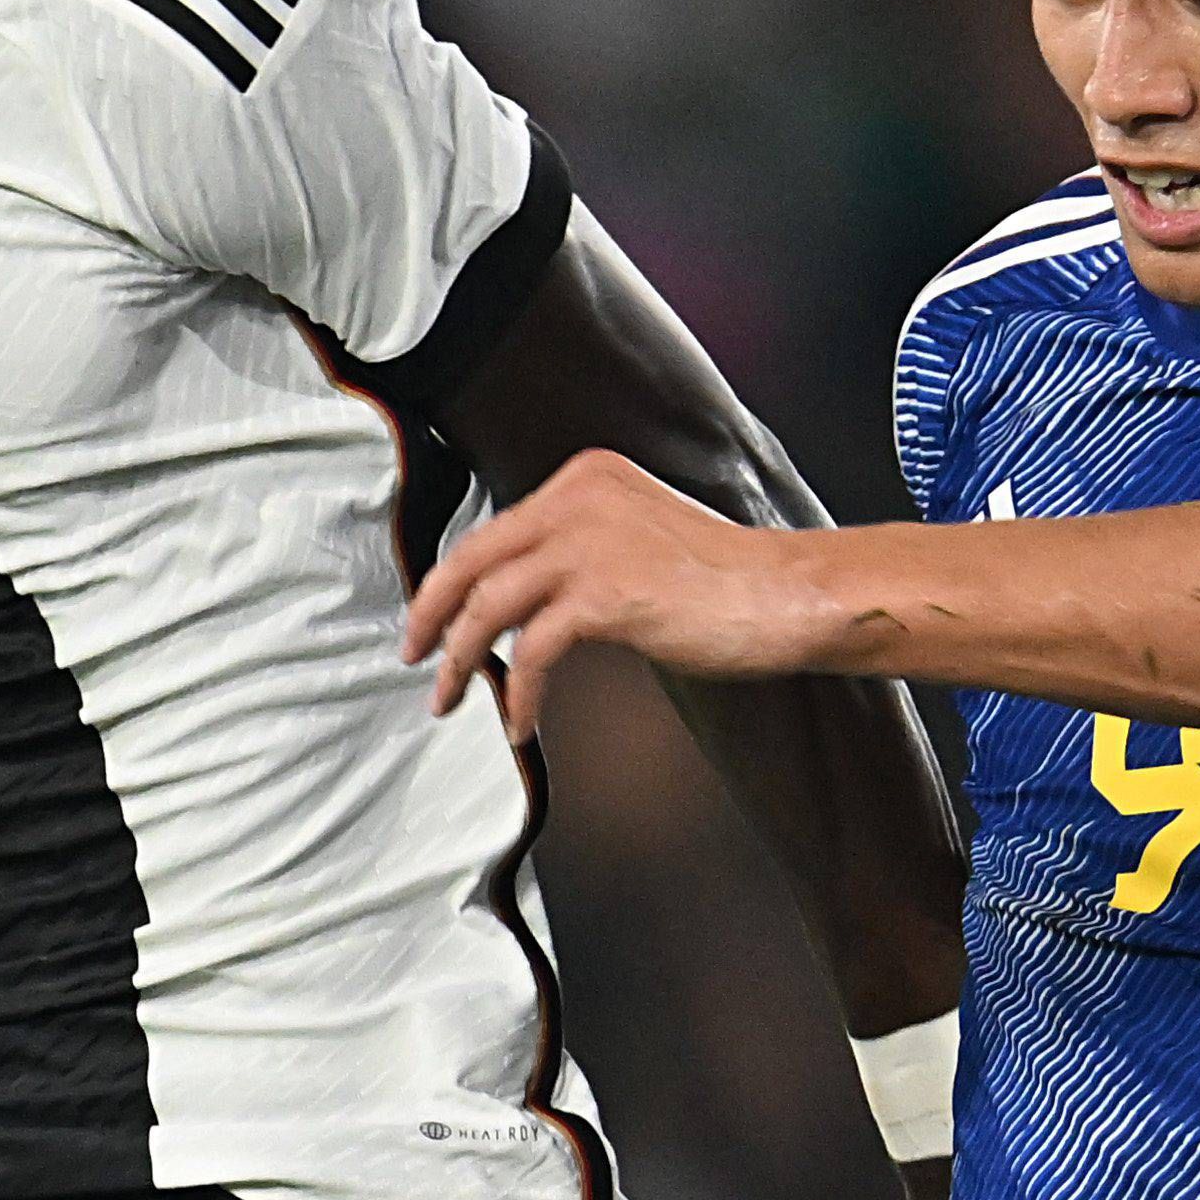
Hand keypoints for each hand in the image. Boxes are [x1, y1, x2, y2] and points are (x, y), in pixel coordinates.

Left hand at [406, 450, 829, 732]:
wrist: (785, 595)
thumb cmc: (726, 580)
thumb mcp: (639, 538)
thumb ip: (581, 550)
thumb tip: (525, 599)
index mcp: (584, 477)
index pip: (494, 531)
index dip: (455, 580)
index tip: (436, 617)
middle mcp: (578, 498)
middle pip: (472, 559)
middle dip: (431, 615)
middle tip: (414, 655)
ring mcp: (589, 543)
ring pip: (489, 606)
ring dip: (461, 661)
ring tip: (451, 699)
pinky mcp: (605, 595)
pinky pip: (534, 652)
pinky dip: (519, 693)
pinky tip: (520, 721)